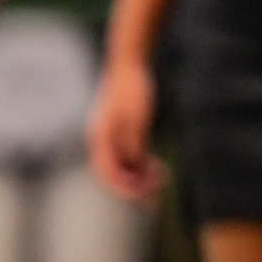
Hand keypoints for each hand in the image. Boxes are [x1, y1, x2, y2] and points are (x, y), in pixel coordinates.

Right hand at [88, 56, 164, 202]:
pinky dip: (142, 164)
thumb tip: (135, 168)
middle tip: (156, 198)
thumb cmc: (132, 90)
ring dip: (140, 177)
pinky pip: (129, 155)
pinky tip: (157, 168)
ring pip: (123, 166)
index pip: (107, 175)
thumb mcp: (136, 119)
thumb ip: (133, 145)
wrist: (129, 64)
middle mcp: (102, 141)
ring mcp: (111, 137)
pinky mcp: (121, 131)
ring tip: (162, 180)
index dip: (125, 190)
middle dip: (134, 188)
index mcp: (99, 140)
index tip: (144, 198)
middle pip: (114, 174)